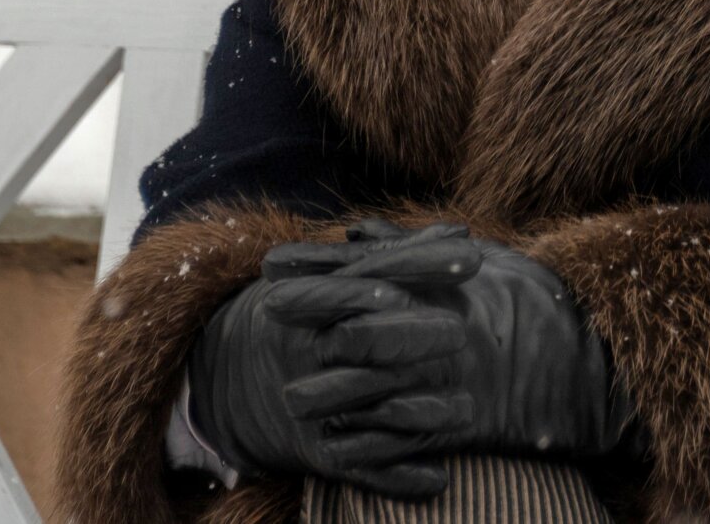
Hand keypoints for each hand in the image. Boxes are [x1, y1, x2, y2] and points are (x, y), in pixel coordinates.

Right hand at [186, 231, 477, 498]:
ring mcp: (308, 399)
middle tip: (461, 331)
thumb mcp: (344, 276)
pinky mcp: (316, 450)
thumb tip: (460, 230)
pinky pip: (356, 465)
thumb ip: (401, 254)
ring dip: (413, 409)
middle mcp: (302, 347)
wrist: (236, 374)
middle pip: (356, 339)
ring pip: (358, 403)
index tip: (472, 259)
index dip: (420, 263)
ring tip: (466, 408)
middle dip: (410, 335)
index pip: (365, 272)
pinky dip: (395, 476)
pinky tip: (438, 479)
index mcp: (306, 296)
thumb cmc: (312, 312)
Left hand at [282, 219, 636, 467]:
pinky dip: (371, 446)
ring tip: (291, 399)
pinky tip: (338, 449)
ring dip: (331, 392)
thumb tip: (359, 231)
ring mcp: (452, 377)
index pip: (367, 270)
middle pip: (362, 320)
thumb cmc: (542, 307)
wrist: (596, 366)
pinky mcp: (464, 424)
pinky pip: (408, 438)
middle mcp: (444, 326)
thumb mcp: (487, 262)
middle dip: (312, 318)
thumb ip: (415, 251)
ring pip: (377, 384)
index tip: (271, 267)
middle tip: (265, 316)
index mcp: (446, 286)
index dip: (315, 270)